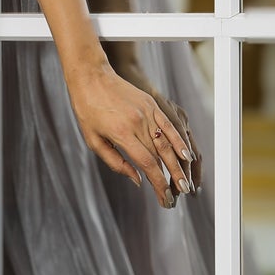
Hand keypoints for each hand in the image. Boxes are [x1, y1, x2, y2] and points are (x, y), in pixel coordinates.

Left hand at [66, 57, 195, 208]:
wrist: (90, 76)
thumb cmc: (87, 110)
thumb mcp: (93, 140)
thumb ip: (115, 162)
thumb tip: (138, 180)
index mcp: (121, 133)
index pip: (146, 163)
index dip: (158, 183)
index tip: (165, 198)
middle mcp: (137, 123)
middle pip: (160, 155)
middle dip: (172, 177)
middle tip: (181, 194)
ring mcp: (147, 112)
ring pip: (168, 142)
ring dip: (179, 163)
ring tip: (186, 181)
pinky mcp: (151, 104)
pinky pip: (169, 125)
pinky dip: (179, 141)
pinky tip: (187, 154)